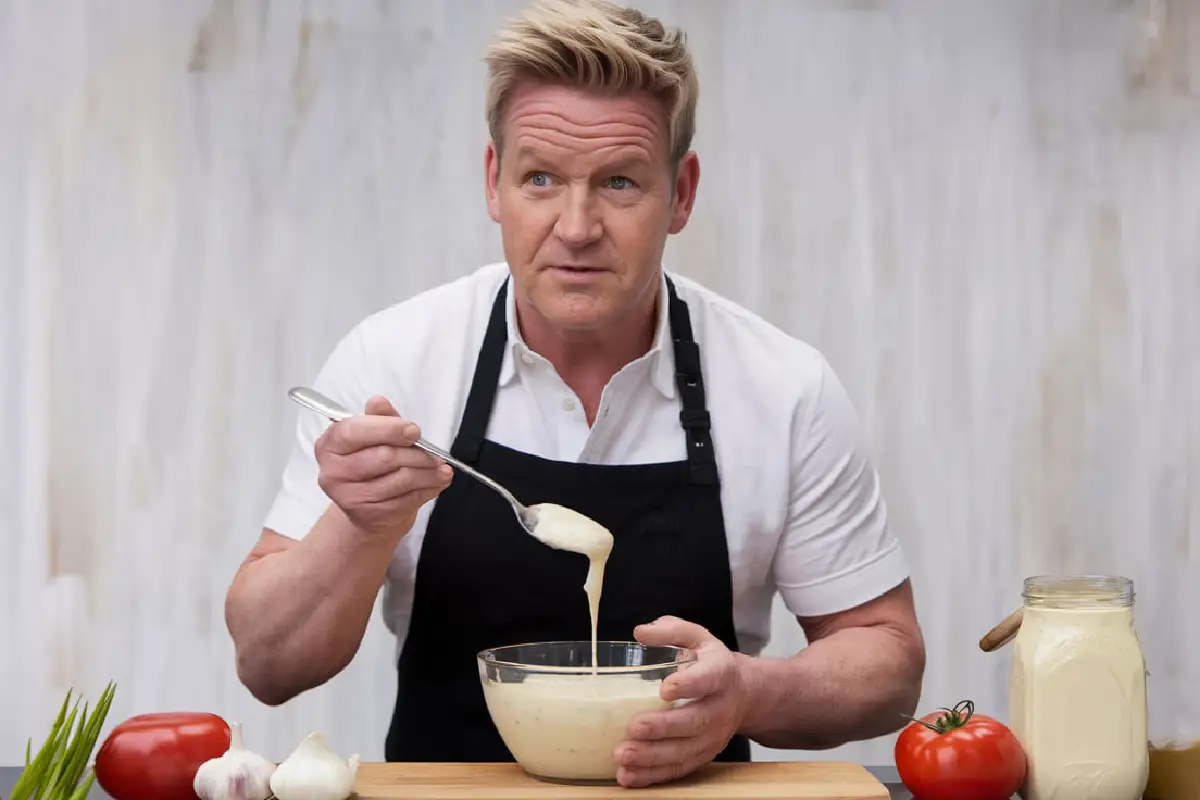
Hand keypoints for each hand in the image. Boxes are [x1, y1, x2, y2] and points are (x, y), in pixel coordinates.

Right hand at [314, 395, 452, 535]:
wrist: (369, 506)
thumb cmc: (373, 461)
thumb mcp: (375, 434)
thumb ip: (380, 418)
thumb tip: (378, 402)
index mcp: (329, 445)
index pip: (354, 431)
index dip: (388, 429)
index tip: (414, 430)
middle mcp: (332, 472)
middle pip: (384, 456)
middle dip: (416, 453)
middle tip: (435, 453)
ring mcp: (349, 498)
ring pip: (401, 479)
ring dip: (428, 472)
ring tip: (441, 468)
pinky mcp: (370, 516)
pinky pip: (407, 499)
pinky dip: (428, 489)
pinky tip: (435, 482)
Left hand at [613, 616, 749, 787]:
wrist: (745, 694)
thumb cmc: (710, 663)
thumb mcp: (697, 638)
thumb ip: (671, 631)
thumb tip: (640, 632)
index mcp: (720, 674)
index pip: (707, 679)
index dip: (688, 684)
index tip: (665, 688)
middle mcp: (720, 708)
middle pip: (695, 722)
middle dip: (663, 727)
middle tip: (635, 727)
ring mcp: (713, 737)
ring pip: (685, 752)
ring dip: (653, 757)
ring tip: (624, 756)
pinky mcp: (703, 755)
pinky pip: (679, 769)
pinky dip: (653, 775)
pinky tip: (628, 776)